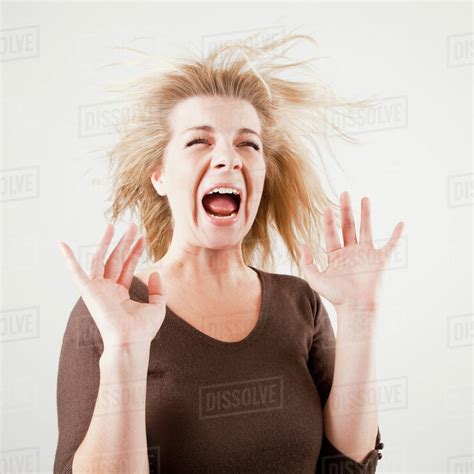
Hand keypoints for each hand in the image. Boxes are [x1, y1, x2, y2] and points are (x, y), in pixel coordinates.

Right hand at [58, 222, 165, 347]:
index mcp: (120, 293)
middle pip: (115, 259)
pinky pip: (76, 273)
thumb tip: (155, 272)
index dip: (134, 251)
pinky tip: (63, 245)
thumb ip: (157, 289)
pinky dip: (69, 259)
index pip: (127, 266)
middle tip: (132, 225)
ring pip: (100, 259)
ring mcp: (98, 289)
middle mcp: (108, 289)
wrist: (131, 342)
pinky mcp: (88, 291)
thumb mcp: (157, 306)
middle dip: (124, 242)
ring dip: (106, 242)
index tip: (142, 238)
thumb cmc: (143, 330)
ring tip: (113, 225)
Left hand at [298, 192, 403, 313]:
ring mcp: (365, 254)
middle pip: (348, 226)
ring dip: (365, 214)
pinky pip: (389, 245)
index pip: (331, 233)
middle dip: (346, 210)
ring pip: (365, 229)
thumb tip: (302, 245)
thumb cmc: (336, 296)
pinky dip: (396, 235)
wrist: (355, 308)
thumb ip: (307, 262)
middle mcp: (351, 252)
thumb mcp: (315, 278)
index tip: (326, 208)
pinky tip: (400, 223)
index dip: (328, 221)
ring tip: (364, 198)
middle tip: (344, 194)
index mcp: (336, 255)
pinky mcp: (379, 260)